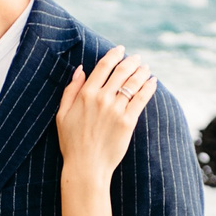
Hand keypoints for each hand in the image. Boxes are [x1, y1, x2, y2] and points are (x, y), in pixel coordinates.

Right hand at [55, 45, 156, 177]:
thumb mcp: (62, 114)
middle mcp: (101, 98)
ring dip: (142, 72)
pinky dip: (149, 88)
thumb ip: (70, 90)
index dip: (114, 55)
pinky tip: (153, 82)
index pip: (103, 66)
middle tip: (137, 58)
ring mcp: (116, 110)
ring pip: (133, 83)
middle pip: (121, 72)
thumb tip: (80, 70)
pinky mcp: (128, 121)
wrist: (86, 166)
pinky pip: (141, 99)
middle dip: (131, 61)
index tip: (121, 50)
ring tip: (146, 68)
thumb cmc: (71, 142)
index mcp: (85, 94)